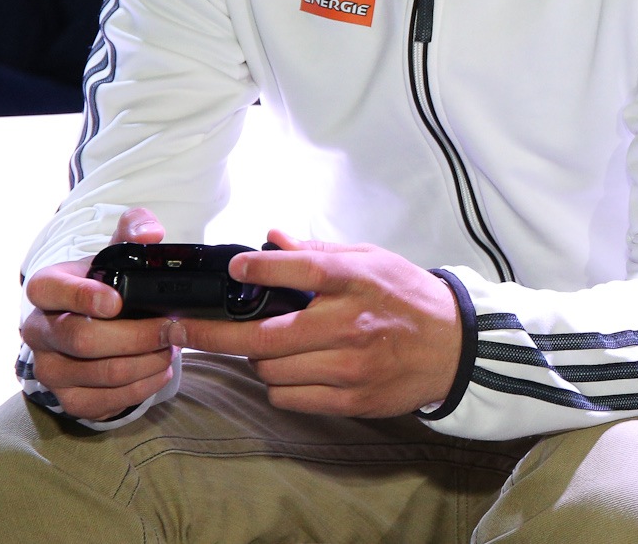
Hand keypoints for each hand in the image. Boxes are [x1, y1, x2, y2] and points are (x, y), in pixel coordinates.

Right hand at [20, 208, 181, 420]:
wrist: (95, 325)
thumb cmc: (108, 285)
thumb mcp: (118, 252)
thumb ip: (135, 229)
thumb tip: (151, 233)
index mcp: (46, 288)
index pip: (49, 290)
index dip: (82, 296)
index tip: (117, 301)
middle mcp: (39, 331)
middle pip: (83, 339)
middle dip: (138, 335)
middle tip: (174, 328)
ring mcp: (50, 369)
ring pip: (102, 373)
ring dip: (148, 361)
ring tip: (174, 347)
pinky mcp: (68, 399)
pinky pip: (106, 402)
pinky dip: (143, 387)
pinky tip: (161, 370)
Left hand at [172, 231, 461, 418]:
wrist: (456, 347)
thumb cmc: (409, 298)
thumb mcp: (372, 260)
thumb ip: (319, 251)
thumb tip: (271, 238)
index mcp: (356, 281)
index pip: (300, 270)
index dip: (259, 269)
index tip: (233, 268)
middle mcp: (350, 324)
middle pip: (264, 336)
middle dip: (213, 333)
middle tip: (181, 328)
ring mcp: (349, 366)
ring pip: (270, 370)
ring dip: (255, 358)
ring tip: (265, 344)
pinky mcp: (350, 399)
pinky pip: (289, 396)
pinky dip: (278, 384)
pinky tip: (290, 368)